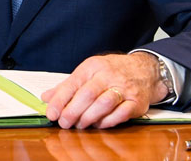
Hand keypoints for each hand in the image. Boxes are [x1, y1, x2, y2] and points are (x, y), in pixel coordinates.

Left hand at [42, 53, 165, 128]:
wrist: (144, 69)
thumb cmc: (111, 72)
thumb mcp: (88, 72)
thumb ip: (67, 86)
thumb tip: (46, 98)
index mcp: (93, 66)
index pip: (73, 83)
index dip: (60, 100)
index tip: (51, 113)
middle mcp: (109, 75)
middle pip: (87, 94)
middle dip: (72, 111)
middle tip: (64, 123)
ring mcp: (124, 88)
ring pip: (104, 104)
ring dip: (89, 117)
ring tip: (80, 125)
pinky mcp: (137, 102)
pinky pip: (120, 114)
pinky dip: (107, 122)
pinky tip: (99, 124)